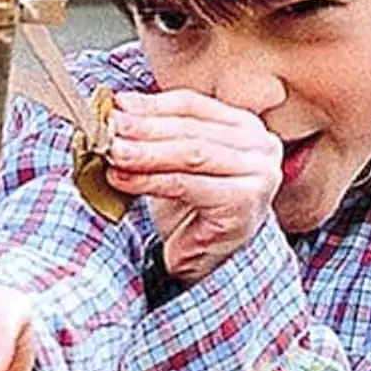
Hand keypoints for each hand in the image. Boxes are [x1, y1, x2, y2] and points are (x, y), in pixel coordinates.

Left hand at [105, 89, 280, 282]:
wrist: (211, 265)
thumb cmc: (193, 212)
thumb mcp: (174, 164)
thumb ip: (156, 135)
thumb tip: (117, 110)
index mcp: (245, 127)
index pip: (192, 106)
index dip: (151, 105)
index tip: (116, 104)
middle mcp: (261, 146)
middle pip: (191, 129)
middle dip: (144, 127)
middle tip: (109, 126)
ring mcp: (259, 174)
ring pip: (192, 154)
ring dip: (145, 152)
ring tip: (112, 151)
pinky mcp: (244, 203)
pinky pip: (188, 185)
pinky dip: (150, 180)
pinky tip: (123, 179)